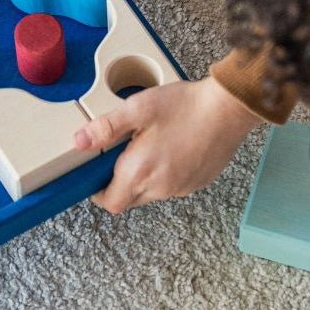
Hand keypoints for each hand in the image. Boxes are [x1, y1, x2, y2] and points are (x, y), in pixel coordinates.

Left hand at [73, 75, 261, 212]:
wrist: (229, 109)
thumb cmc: (185, 106)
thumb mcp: (137, 109)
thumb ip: (106, 128)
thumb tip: (80, 142)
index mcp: (141, 172)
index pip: (110, 202)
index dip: (98, 192)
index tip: (96, 174)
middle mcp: (160, 188)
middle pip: (129, 199)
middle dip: (119, 182)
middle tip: (122, 153)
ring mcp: (181, 188)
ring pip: (151, 193)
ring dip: (143, 177)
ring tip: (149, 145)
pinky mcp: (197, 183)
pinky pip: (172, 186)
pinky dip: (164, 173)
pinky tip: (171, 147)